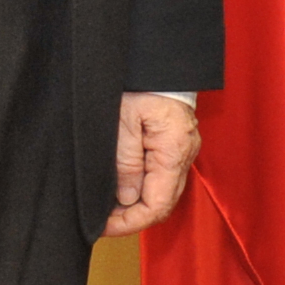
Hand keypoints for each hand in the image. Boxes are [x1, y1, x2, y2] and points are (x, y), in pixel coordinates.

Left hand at [105, 93, 201, 236]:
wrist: (153, 59)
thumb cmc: (140, 83)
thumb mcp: (122, 123)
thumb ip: (126, 164)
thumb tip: (126, 199)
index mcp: (174, 151)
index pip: (158, 205)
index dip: (130, 222)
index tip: (103, 226)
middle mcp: (184, 155)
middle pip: (162, 203)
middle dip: (131, 217)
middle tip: (101, 220)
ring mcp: (181, 150)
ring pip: (160, 191)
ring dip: (135, 203)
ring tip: (106, 206)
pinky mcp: (172, 144)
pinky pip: (159, 175)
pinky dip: (140, 187)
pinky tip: (120, 187)